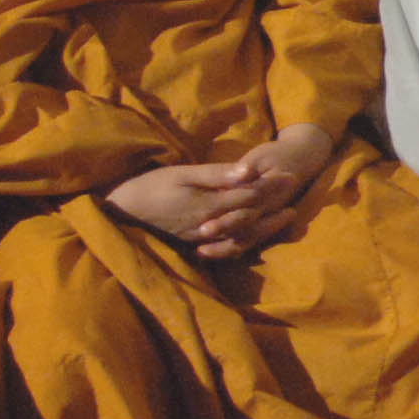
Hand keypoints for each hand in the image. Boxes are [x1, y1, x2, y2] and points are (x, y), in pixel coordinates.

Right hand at [108, 124, 331, 259]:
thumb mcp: (182, 174)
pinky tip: (256, 235)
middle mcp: (211, 226)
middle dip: (275, 201)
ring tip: (287, 214)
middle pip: (252, 215)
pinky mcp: (196, 243)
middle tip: (295, 188)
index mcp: (209, 205)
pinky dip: (246, 241)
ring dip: (268, 224)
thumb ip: (216, 174)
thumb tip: (249, 171)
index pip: (250, 195)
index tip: (290, 174)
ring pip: (244, 235)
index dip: (272, 185)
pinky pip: (228, 247)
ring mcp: (204, 238)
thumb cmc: (151, 186)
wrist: (122, 212)